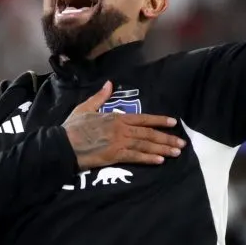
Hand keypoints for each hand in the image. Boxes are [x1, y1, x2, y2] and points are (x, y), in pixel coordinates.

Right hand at [63, 81, 185, 170]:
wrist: (64, 144)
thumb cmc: (73, 127)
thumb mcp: (86, 107)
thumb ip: (100, 96)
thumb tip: (109, 83)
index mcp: (116, 117)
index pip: (143, 118)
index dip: (159, 120)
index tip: (173, 123)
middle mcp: (122, 129)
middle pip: (149, 133)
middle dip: (166, 138)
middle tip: (181, 143)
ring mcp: (119, 142)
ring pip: (146, 145)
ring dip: (162, 149)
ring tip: (176, 152)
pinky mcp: (115, 156)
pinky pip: (136, 157)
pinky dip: (148, 159)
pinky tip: (160, 160)